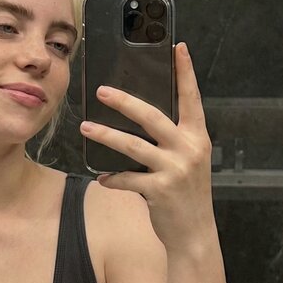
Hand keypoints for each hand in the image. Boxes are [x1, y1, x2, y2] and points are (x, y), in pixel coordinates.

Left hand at [79, 43, 214, 249]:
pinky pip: (127, 178)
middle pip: (152, 116)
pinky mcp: (160, 190)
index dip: (185, 73)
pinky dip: (112, 178)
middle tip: (101, 91)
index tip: (178, 48)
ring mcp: (175, 170)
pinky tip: (102, 178)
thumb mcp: (188, 160)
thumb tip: (140, 116)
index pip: (191, 98)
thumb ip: (172, 139)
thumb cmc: (187, 193)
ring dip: (105, 135)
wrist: (195, 233)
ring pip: (132, 145)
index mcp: (197, 137)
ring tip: (85, 127)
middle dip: (124, 102)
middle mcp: (189, 149)